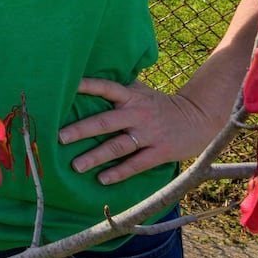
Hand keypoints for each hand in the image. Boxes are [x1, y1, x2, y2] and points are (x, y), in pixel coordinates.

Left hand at [58, 78, 214, 184]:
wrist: (197, 118)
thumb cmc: (159, 105)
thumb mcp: (141, 92)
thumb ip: (119, 88)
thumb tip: (88, 79)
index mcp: (131, 96)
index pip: (106, 88)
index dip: (88, 86)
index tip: (67, 87)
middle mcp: (138, 113)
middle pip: (105, 121)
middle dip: (82, 130)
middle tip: (60, 138)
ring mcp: (149, 134)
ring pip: (118, 146)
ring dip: (96, 156)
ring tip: (76, 165)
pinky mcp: (159, 152)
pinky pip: (136, 164)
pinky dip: (118, 172)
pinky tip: (102, 179)